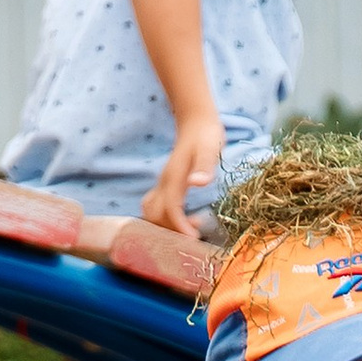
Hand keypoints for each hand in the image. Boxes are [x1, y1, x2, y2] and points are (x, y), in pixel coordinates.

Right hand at [143, 111, 225, 238]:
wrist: (196, 121)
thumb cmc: (206, 135)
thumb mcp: (210, 149)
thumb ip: (204, 166)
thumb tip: (198, 183)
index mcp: (173, 178)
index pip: (170, 210)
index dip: (179, 227)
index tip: (193, 239)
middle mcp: (163, 183)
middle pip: (155, 216)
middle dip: (171, 231)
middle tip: (194, 237)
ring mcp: (162, 184)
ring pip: (151, 212)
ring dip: (167, 226)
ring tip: (192, 229)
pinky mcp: (166, 185)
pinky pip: (157, 207)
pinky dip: (166, 219)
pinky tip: (188, 219)